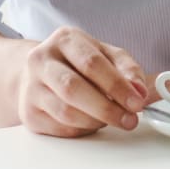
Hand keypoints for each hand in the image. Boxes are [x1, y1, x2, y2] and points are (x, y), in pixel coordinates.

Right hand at [17, 26, 148, 136]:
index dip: (117, 85)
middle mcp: (42, 60)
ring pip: (65, 112)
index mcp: (65, 39)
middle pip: (74, 88)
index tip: (137, 102)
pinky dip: (83, 129)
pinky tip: (94, 123)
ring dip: (96, 121)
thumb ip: (127, 69)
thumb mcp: (106, 54)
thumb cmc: (77, 62)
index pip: (92, 63)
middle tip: (129, 119)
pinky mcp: (28, 113)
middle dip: (107, 108)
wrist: (39, 72)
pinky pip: (59, 128)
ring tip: (113, 119)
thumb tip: (140, 91)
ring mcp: (31, 88)